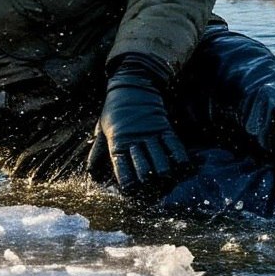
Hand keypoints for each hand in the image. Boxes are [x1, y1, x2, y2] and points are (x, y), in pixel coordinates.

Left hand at [86, 56, 189, 196]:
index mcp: (117, 143)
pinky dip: (180, 159)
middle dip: (148, 183)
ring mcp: (151, 133)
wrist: (132, 84)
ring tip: (165, 181)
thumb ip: (98, 153)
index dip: (128, 184)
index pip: (123, 170)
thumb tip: (92, 175)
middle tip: (151, 189)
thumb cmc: (114, 110)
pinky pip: (175, 146)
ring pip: (161, 161)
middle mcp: (135, 140)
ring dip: (164, 174)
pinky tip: (182, 168)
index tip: (131, 191)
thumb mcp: (102, 129)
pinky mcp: (164, 126)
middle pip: (144, 170)